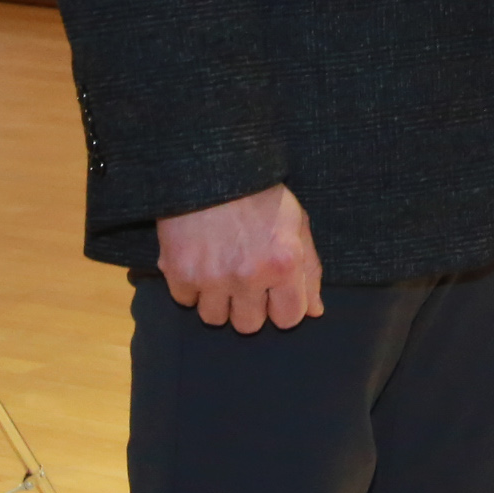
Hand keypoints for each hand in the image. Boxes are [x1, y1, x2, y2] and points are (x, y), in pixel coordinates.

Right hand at [156, 183, 323, 332]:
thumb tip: (315, 311)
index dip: (282, 307)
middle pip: (249, 325)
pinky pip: (185, 300)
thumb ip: (309, 270)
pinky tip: (200, 261)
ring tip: (221, 270)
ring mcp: (211, 276)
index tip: (275, 292)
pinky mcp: (178, 271)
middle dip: (249, 306)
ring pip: (215, 318)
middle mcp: (248, 275)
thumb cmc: (260, 194)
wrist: (211, 167)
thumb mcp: (297, 223)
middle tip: (245, 278)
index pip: (289, 319)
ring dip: (218, 300)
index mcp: (284, 263)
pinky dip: (191, 287)